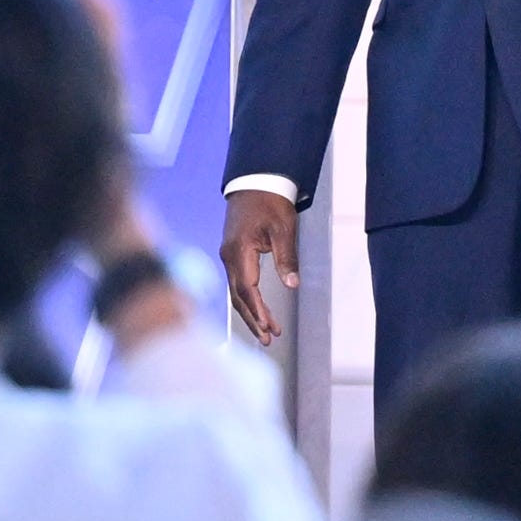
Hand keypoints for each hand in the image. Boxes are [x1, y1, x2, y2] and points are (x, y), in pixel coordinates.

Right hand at [221, 184, 301, 350]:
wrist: (255, 182)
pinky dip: (247, 299)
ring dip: (250, 312)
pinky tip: (257, 310)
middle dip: (253, 318)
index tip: (268, 327)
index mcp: (239, 251)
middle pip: (239, 295)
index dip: (257, 310)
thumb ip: (286, 257)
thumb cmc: (270, 202)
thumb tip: (292, 285)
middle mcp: (229, 256)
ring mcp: (229, 256)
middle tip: (269, 339)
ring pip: (237, 291)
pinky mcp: (232, 254)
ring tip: (266, 331)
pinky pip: (238, 283)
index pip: (247, 288)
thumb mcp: (283, 228)